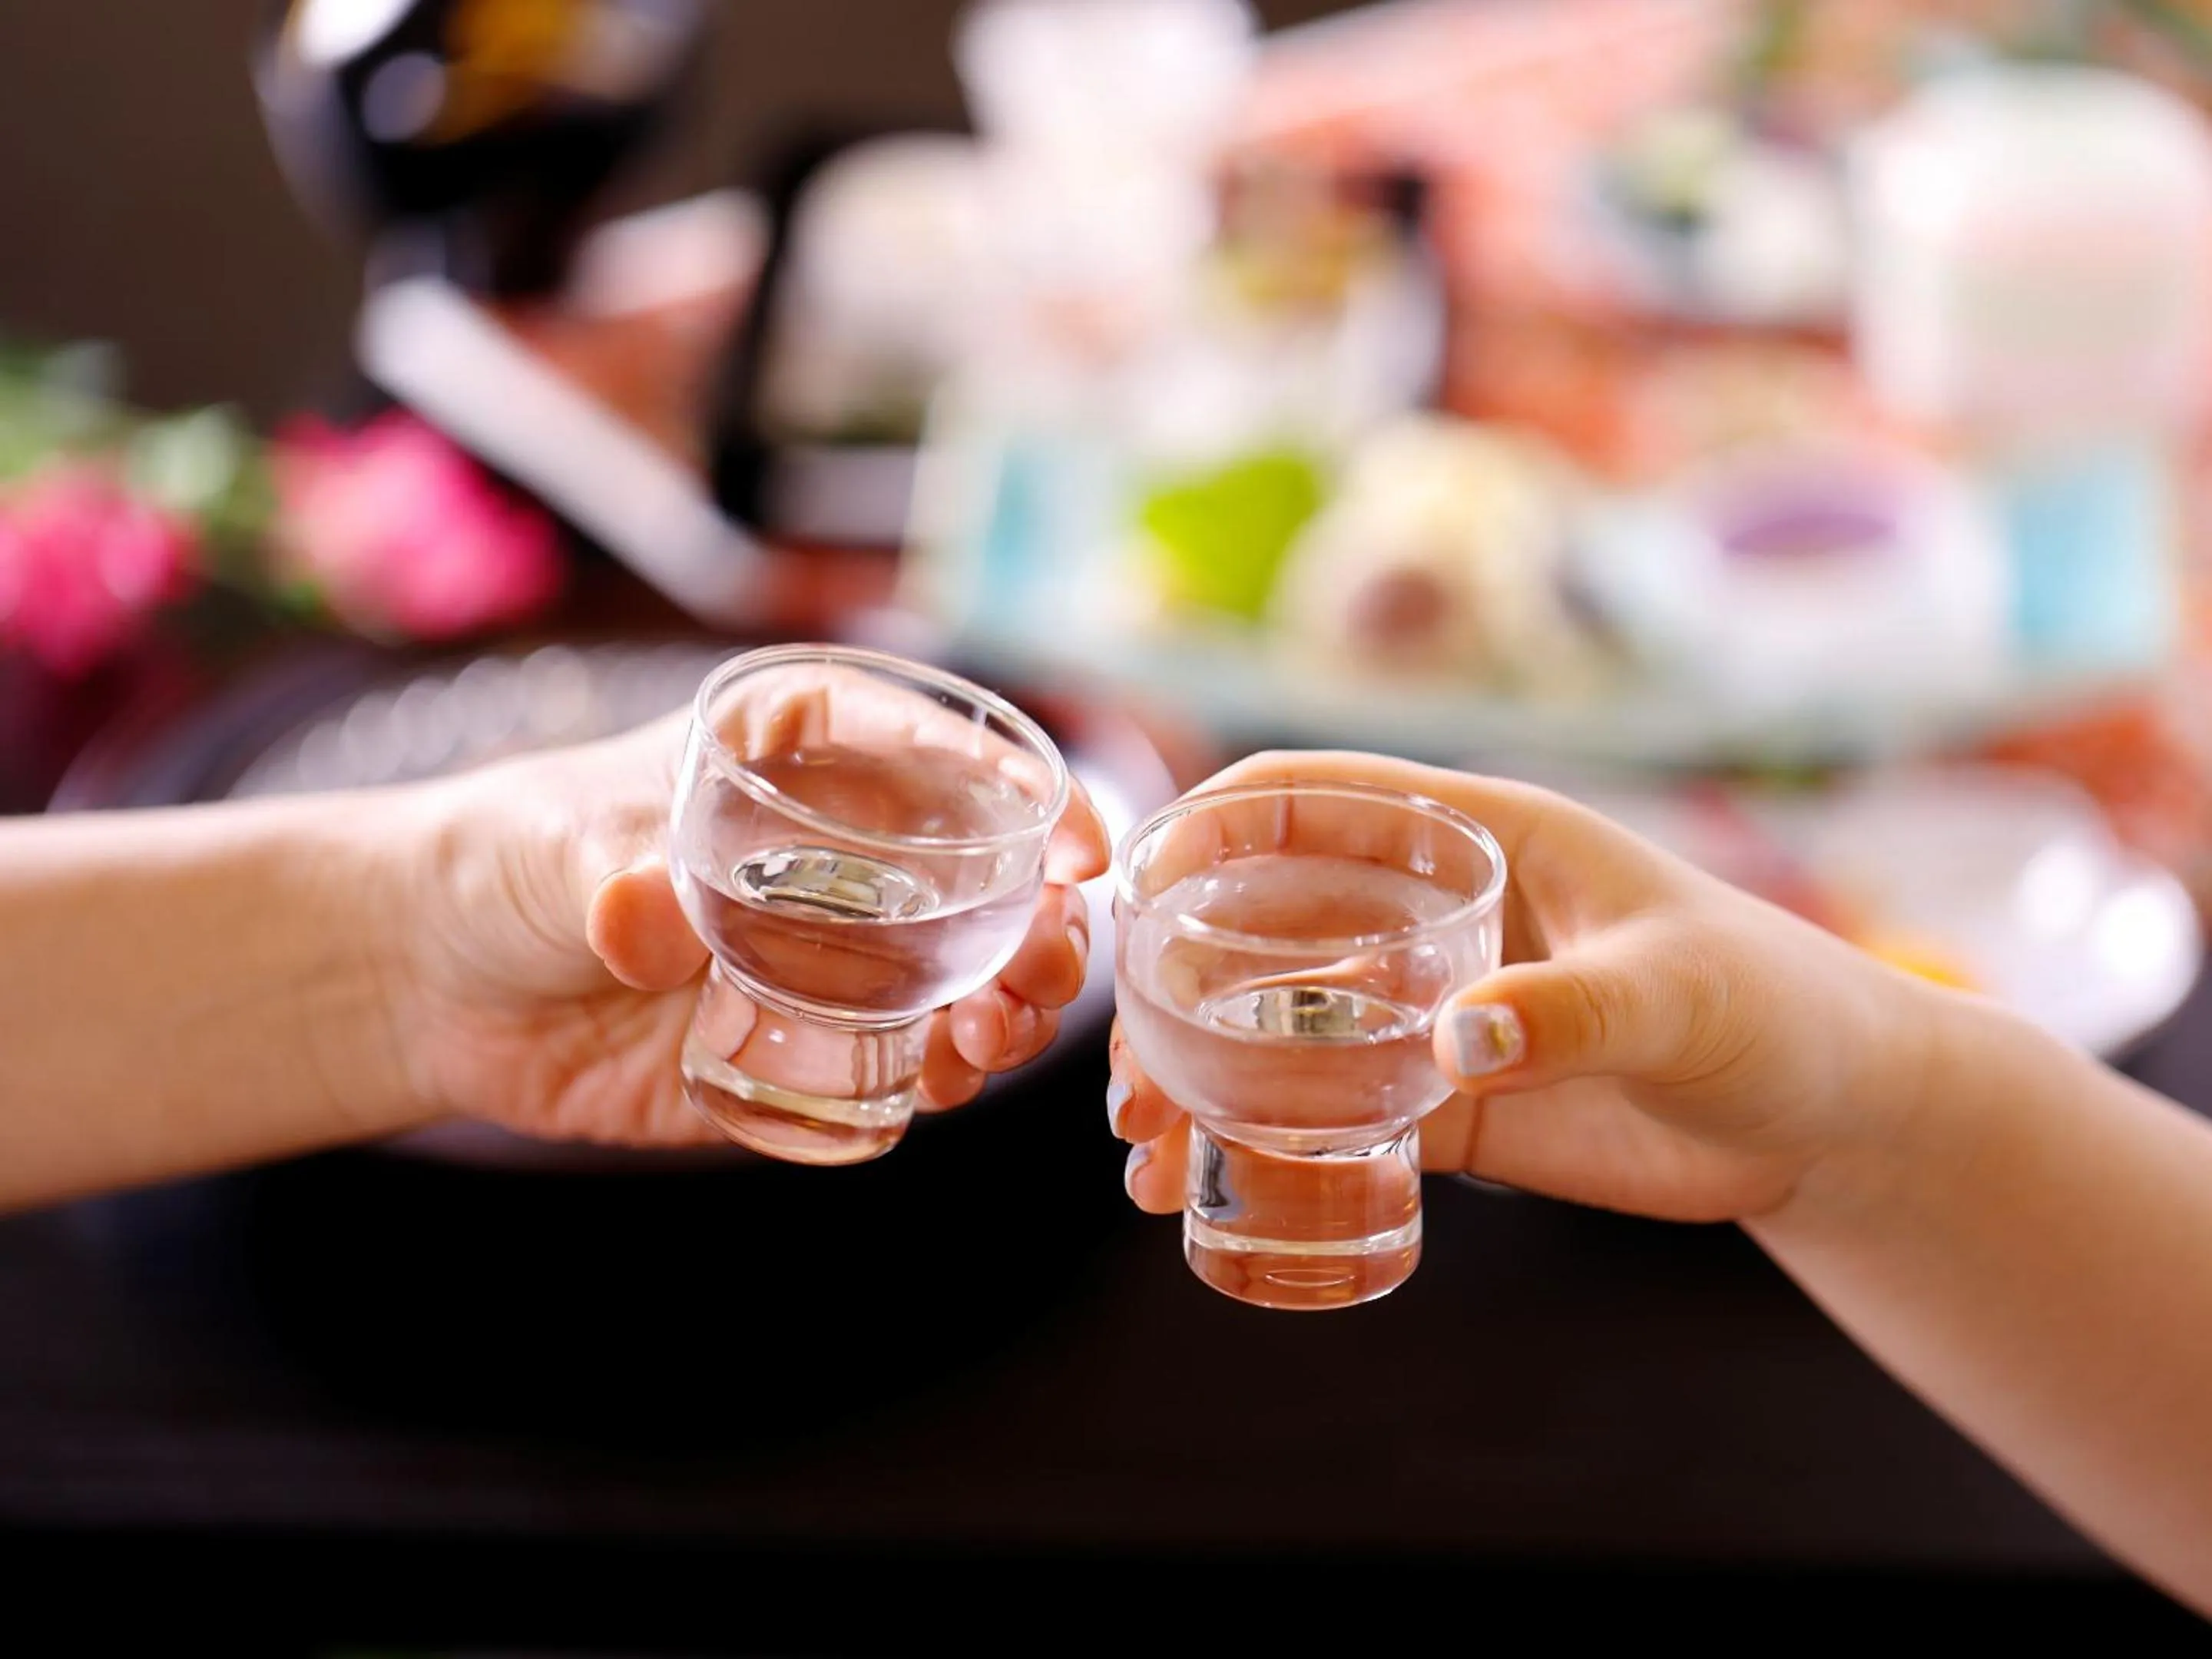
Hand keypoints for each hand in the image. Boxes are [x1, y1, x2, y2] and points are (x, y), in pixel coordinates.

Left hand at [372, 675, 1108, 1145]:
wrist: (430, 983)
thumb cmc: (501, 858)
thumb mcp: (556, 845)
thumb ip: (612, 878)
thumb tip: (649, 927)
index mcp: (802, 752)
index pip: (940, 752)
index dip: (1026, 790)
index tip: (1072, 841)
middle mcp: (843, 854)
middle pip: (984, 878)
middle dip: (1037, 922)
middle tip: (1041, 966)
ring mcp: (834, 957)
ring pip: (963, 978)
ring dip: (1005, 1007)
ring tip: (995, 1036)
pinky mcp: (807, 1048)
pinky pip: (898, 1065)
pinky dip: (937, 1077)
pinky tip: (944, 1082)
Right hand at [1108, 751, 1947, 1223]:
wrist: (1832, 1121)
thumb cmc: (1777, 1010)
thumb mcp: (1683, 996)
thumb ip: (1576, 1011)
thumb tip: (1453, 1043)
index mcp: (1483, 838)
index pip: (1321, 796)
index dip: (1216, 820)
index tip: (1132, 877)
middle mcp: (1434, 915)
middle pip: (1265, 924)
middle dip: (1176, 984)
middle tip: (1127, 1070)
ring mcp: (1429, 1013)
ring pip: (1277, 1031)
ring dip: (1196, 1078)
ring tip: (1141, 1152)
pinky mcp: (1446, 1106)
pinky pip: (1327, 1120)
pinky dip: (1258, 1149)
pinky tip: (1200, 1192)